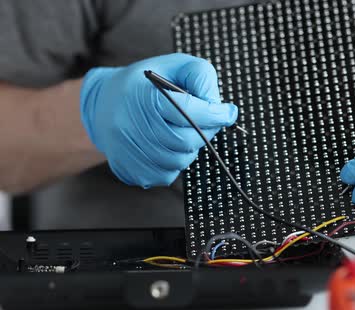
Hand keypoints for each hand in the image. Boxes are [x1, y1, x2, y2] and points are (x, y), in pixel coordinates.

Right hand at [80, 53, 236, 187]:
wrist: (102, 107)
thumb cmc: (145, 84)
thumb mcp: (173, 65)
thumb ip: (200, 76)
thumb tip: (217, 105)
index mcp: (141, 96)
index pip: (188, 111)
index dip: (215, 114)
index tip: (228, 113)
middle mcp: (129, 125)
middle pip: (186, 141)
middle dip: (205, 133)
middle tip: (207, 123)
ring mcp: (127, 151)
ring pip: (179, 161)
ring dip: (190, 149)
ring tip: (184, 131)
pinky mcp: (129, 171)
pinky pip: (167, 175)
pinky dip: (175, 163)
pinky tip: (168, 145)